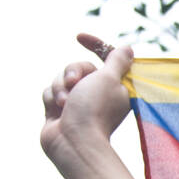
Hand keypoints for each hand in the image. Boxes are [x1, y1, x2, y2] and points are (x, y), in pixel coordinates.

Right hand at [41, 33, 134, 166]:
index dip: (94, 44)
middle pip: (78, 66)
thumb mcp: (109, 79)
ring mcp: (78, 102)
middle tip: (74, 85)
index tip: (79, 37)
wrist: (73, 141)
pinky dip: (51, 99)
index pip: (105, 57)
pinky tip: (57, 112)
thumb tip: (128, 49)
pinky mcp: (61, 110)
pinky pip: (50, 91)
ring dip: (60, 88)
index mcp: (115, 86)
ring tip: (65, 105)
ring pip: (60, 78)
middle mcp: (98, 93)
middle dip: (71, 72)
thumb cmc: (94, 110)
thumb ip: (117, 62)